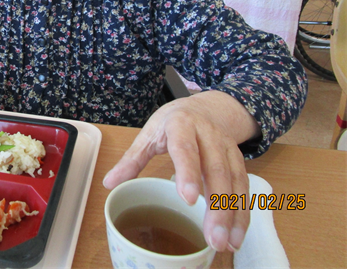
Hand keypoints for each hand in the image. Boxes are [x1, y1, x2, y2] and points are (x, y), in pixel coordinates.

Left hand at [103, 91, 259, 252]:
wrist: (205, 108)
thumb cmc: (172, 123)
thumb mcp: (149, 134)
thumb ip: (132, 159)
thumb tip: (108, 183)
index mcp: (181, 125)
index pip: (185, 148)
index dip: (188, 172)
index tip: (188, 199)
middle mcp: (208, 135)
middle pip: (215, 170)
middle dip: (216, 205)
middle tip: (212, 237)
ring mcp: (227, 148)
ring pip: (234, 181)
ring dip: (232, 214)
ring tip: (225, 243)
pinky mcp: (239, 160)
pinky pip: (243, 187)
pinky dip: (242, 212)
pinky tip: (236, 235)